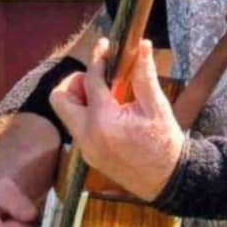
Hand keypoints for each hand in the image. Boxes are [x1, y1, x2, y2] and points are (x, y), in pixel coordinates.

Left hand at [50, 38, 185, 201]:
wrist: (166, 180)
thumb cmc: (164, 143)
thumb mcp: (157, 107)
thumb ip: (144, 76)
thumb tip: (142, 46)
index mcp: (104, 121)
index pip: (91, 81)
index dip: (97, 59)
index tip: (104, 46)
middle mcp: (87, 136)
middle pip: (59, 99)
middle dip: (75, 83)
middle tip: (99, 81)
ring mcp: (84, 148)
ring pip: (67, 114)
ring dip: (81, 99)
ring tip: (108, 97)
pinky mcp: (87, 155)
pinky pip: (77, 128)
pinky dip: (87, 115)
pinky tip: (111, 114)